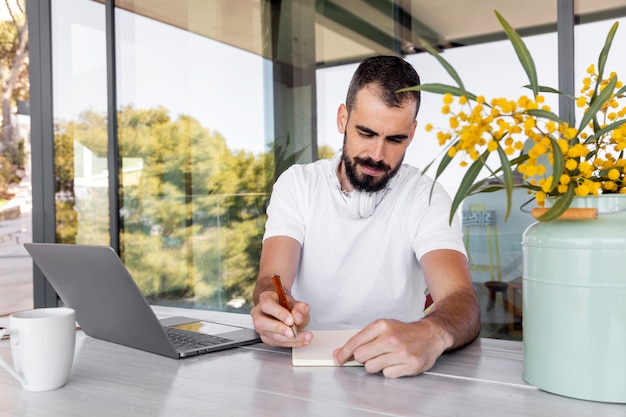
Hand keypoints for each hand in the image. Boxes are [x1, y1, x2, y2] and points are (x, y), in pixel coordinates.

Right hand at [250, 290, 311, 346]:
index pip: (267, 305)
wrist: (285, 311)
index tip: (291, 320)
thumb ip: (300, 308)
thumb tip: (298, 317)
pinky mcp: (266, 338)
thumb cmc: (287, 305)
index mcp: (265, 298)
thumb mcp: (297, 303)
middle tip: (293, 333)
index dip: (279, 313)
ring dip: (289, 339)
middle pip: (262, 322)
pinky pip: (276, 343)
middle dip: (279, 329)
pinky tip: (301, 341)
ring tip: (304, 337)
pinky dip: (291, 343)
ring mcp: (261, 327)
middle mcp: (259, 313)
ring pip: (269, 335)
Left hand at [332, 319, 446, 377]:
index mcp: (382, 325)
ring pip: (372, 368)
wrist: (431, 334)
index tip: (338, 359)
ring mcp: (401, 352)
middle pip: (361, 357)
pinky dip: (390, 371)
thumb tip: (340, 353)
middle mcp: (391, 338)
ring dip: (376, 365)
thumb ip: (362, 339)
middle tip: (373, 354)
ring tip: (387, 357)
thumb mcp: (383, 328)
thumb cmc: (404, 332)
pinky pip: (387, 375)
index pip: (355, 342)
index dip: (343, 353)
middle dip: (363, 358)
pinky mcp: (410, 365)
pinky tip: (397, 362)